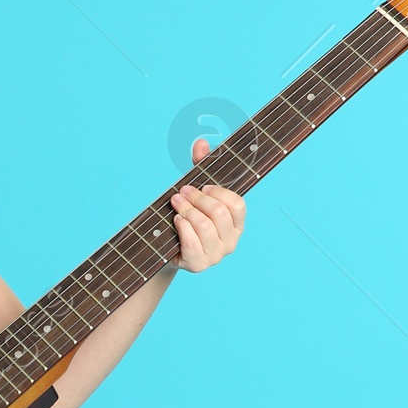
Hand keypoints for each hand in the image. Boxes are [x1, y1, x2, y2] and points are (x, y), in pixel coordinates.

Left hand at [170, 142, 245, 270]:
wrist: (169, 249)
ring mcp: (216, 255)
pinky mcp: (199, 264)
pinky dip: (183, 227)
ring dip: (186, 210)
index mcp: (236, 223)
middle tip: (182, 192)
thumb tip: (201, 143)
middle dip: (197, 198)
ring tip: (175, 203)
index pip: (238, 204)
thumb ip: (201, 168)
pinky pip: (192, 243)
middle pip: (219, 213)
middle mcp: (231, 241)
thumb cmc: (188, 218)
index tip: (203, 186)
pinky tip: (176, 220)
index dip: (219, 192)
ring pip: (204, 226)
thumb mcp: (196, 193)